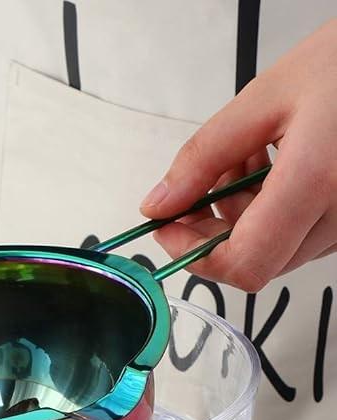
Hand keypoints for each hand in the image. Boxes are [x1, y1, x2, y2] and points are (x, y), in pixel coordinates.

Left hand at [140, 19, 336, 292]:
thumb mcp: (263, 99)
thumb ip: (202, 158)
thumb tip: (159, 205)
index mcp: (316, 184)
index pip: (244, 264)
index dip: (194, 255)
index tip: (169, 227)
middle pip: (255, 261)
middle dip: (213, 229)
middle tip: (201, 183)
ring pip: (275, 249)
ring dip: (241, 216)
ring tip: (242, 157)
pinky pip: (300, 234)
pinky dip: (270, 211)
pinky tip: (269, 166)